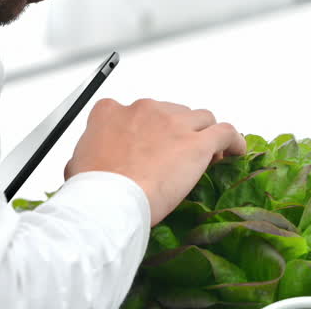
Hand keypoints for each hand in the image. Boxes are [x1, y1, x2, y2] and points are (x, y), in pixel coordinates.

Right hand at [64, 98, 246, 225]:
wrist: (110, 201)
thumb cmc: (93, 188)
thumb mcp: (76, 165)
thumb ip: (85, 156)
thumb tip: (81, 166)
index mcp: (111, 111)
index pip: (135, 111)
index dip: (147, 129)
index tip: (150, 145)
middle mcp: (144, 110)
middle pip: (171, 113)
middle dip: (176, 132)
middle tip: (177, 158)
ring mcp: (173, 123)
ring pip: (200, 118)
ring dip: (204, 134)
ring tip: (208, 156)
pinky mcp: (196, 143)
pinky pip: (225, 132)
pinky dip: (233, 140)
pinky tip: (234, 152)